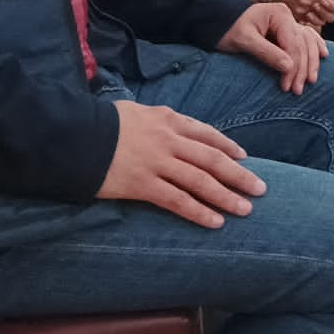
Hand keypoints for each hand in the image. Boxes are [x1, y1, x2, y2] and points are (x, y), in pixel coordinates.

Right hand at [97, 100, 266, 228]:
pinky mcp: (143, 184)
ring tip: (246, 209)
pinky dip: (199, 212)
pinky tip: (216, 222)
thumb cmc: (100, 122)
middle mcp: (168, 140)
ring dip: (227, 196)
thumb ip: (156, 119)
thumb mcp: (134, 110)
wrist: (73, 135)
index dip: (228, 146)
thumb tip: (169, 123)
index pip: (207, 134)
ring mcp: (157, 163)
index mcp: (168, 120)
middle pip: (213, 159)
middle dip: (239, 175)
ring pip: (201, 181)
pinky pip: (177, 201)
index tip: (244, 157)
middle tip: (261, 188)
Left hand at [216, 3, 328, 92]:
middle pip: (302, 45)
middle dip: (302, 69)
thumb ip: (267, 52)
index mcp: (279, 14)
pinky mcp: (286, 29)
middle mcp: (287, 16)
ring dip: (311, 62)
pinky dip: (315, 47)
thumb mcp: (244, 41)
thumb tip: (289, 67)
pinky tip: (323, 56)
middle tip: (297, 90)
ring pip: (308, 42)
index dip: (293, 67)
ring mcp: (288, 22)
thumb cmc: (228, 28)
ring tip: (310, 81)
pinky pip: (307, 38)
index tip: (287, 86)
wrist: (217, 19)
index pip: (293, 44)